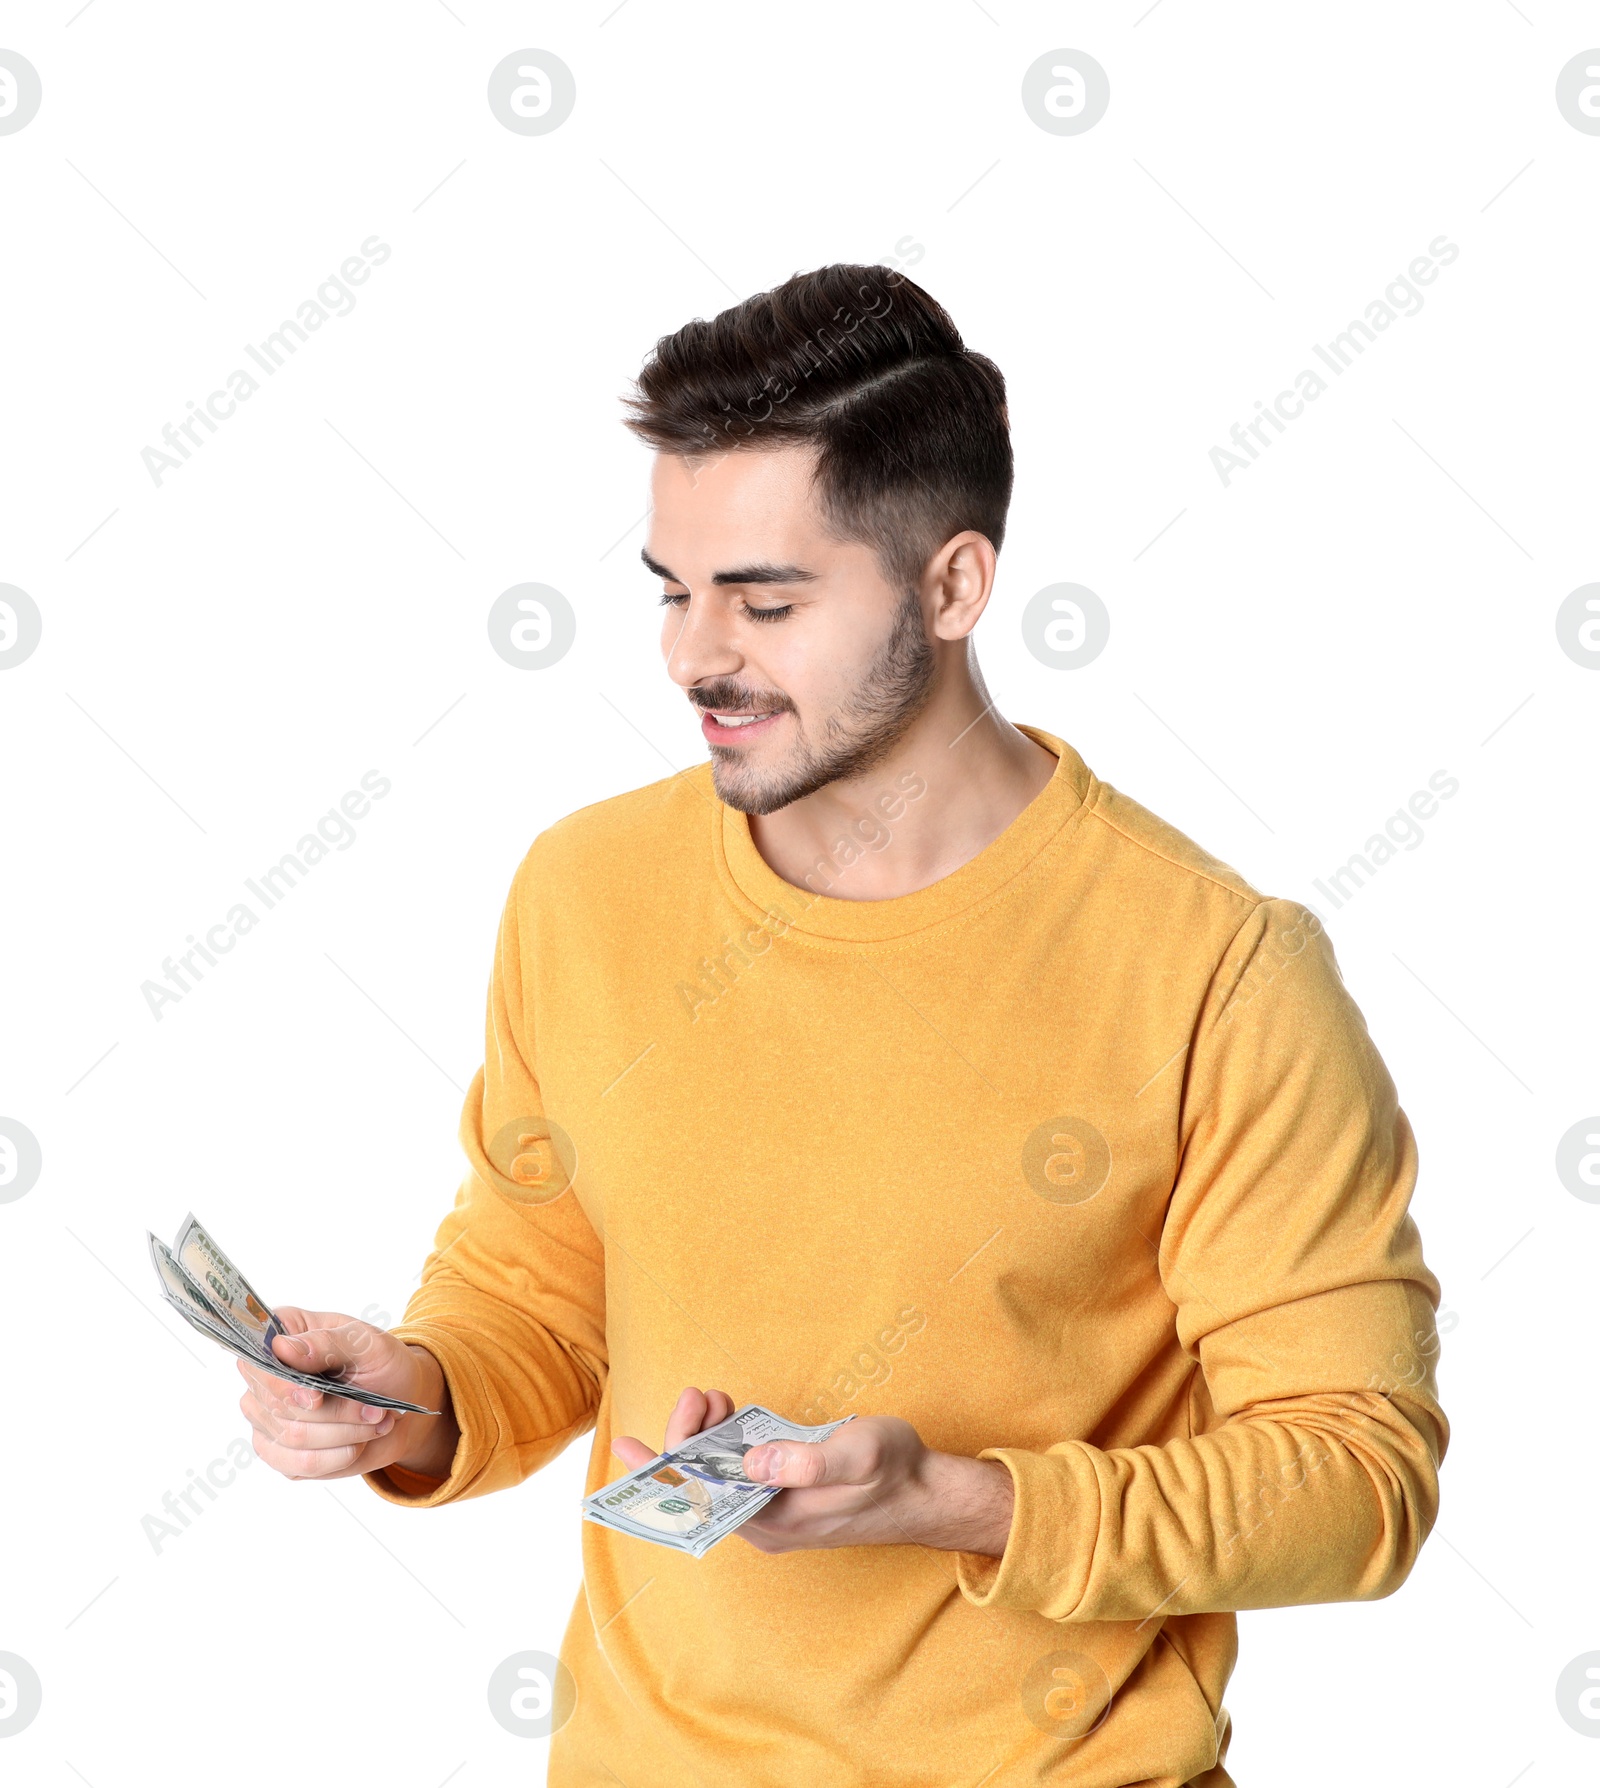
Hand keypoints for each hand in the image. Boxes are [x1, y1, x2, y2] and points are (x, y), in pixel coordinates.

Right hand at [238, 1307, 457, 1483]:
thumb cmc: (381, 1364)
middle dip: (334, 1412)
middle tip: (374, 1410)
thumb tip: (282, 1347)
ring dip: (343, 1434)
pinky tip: (359, 1443)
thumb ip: (328, 1342)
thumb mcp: (368, 1344)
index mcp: (281, 1336)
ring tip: (375, 1421)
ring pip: (292, 1437)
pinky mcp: (280, 1453)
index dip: (281, 1385)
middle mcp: (264, 1378)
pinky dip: (338, 1456)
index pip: (256, 1362)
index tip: (315, 1398)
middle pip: (277, 1406)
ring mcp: (267, 1418)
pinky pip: (299, 1465)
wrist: (400, 1403)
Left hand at [612, 1389, 1014, 1556]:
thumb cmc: (896, 1473)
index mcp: (773, 1521)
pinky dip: (727, 1440)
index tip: (629, 1443)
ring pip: (720, 1475)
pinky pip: (739, 1470)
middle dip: (689, 1438)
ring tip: (714, 1398)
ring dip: (707, 1436)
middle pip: (704, 1485)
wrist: (929, 1492)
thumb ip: (808, 1462)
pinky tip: (731, 1414)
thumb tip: (752, 1461)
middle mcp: (766, 1522)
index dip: (665, 1467)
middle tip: (701, 1395)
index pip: (701, 1497)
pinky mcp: (786, 1493)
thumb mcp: (858, 1456)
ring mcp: (775, 1509)